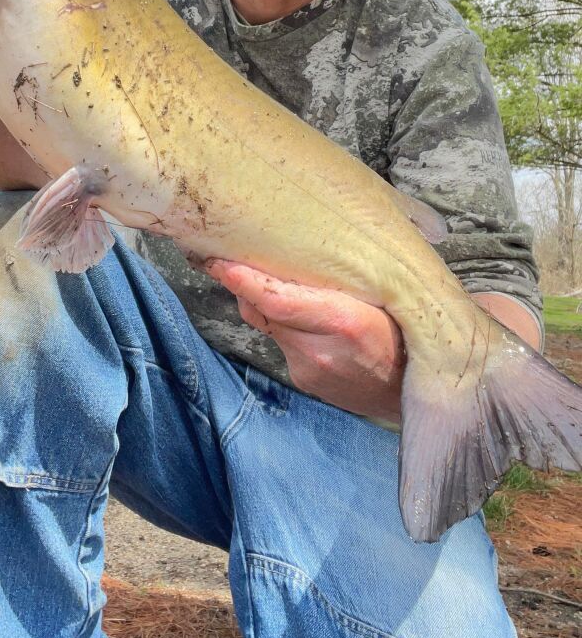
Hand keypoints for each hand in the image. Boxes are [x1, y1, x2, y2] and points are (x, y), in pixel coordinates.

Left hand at [205, 260, 404, 422]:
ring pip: (268, 324)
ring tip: (262, 273)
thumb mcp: (389, 295)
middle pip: (262, 309)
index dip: (243, 279)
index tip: (218, 261)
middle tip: (224, 252)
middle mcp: (319, 349)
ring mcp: (308, 369)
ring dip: (261, 301)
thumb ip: (347, 275)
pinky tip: (295, 311)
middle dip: (241, 281)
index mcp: (344, 321)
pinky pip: (281, 341)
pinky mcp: (304, 380)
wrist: (419, 395)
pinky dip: (282, 323)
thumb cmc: (410, 331)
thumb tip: (307, 242)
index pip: (276, 299)